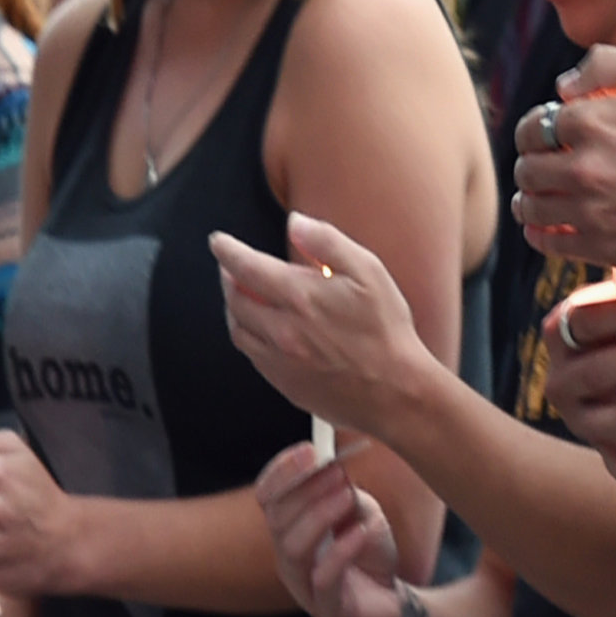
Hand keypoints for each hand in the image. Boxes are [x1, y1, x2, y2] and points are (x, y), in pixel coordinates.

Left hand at [212, 211, 432, 443]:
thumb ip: (327, 242)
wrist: (397, 394)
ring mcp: (280, 361)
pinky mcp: (284, 384)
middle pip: (235, 299)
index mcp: (301, 297)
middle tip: (231, 267)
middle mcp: (282, 330)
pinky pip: (251, 355)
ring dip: (233, 307)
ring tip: (241, 294)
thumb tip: (295, 222)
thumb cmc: (387, 332)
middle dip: (228, 277)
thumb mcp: (369, 272)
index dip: (227, 251)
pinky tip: (259, 328)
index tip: (218, 242)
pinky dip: (247, 334)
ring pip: (238, 329)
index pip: (246, 267)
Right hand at [254, 445, 417, 616]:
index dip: (282, 471)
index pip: (268, 496)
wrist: (392, 608)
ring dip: (319, 515)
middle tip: (336, 471)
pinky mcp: (328, 609)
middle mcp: (288, 558)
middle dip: (305, 489)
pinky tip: (360, 532)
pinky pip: (324, 579)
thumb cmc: (367, 558)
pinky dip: (341, 551)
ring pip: (293, 547)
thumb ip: (347, 494)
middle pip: (277, 519)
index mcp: (289, 530)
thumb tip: (335, 467)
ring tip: (347, 495)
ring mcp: (304, 586)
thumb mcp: (361, 516)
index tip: (309, 450)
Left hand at [511, 48, 615, 270]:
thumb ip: (605, 63)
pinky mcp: (599, 245)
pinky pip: (545, 241)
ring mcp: (589, 210)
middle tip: (544, 166)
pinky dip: (539, 233)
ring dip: (529, 200)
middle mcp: (583, 167)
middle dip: (532, 163)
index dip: (536, 129)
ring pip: (528, 206)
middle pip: (526, 167)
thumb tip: (564, 87)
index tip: (548, 135)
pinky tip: (548, 225)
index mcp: (589, 122)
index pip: (533, 126)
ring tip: (539, 196)